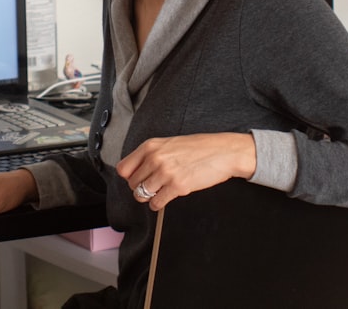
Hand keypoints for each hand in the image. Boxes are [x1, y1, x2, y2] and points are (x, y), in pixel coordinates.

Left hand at [116, 133, 255, 210]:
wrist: (224, 152)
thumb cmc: (200, 147)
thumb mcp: (170, 143)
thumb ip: (151, 154)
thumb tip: (135, 170)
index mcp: (151, 146)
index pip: (123, 168)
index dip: (129, 176)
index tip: (136, 179)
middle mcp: (155, 158)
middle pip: (132, 183)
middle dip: (140, 188)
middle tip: (151, 187)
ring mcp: (166, 173)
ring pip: (142, 194)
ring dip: (148, 197)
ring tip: (158, 193)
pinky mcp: (177, 186)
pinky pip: (156, 203)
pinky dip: (158, 204)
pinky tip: (164, 199)